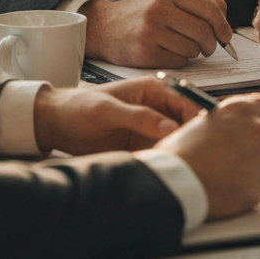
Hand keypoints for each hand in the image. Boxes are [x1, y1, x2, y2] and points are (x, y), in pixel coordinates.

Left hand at [33, 77, 201, 154]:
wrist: (57, 124)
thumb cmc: (78, 107)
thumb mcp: (108, 111)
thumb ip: (139, 117)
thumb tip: (168, 126)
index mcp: (153, 89)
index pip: (185, 102)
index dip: (197, 117)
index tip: (202, 135)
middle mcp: (156, 108)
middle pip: (186, 122)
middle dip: (193, 137)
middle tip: (196, 155)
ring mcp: (151, 128)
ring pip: (177, 140)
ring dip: (181, 151)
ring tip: (184, 165)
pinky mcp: (143, 145)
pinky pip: (163, 153)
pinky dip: (167, 160)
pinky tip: (168, 169)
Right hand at [81, 0, 231, 66]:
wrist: (104, 27)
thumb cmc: (142, 14)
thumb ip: (196, 4)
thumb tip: (224, 20)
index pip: (209, 8)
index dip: (222, 25)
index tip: (226, 36)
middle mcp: (159, 9)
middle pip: (204, 31)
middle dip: (211, 43)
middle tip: (207, 47)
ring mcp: (150, 31)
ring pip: (193, 49)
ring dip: (193, 52)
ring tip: (181, 46)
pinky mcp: (144, 52)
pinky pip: (179, 61)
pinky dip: (179, 60)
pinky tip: (168, 53)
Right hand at [156, 94, 259, 218]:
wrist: (177, 183)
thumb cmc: (180, 155)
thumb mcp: (200, 125)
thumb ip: (225, 123)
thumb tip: (232, 129)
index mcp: (240, 109)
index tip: (255, 125)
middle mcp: (258, 129)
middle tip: (252, 151)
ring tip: (240, 173)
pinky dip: (256, 184)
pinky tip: (237, 187)